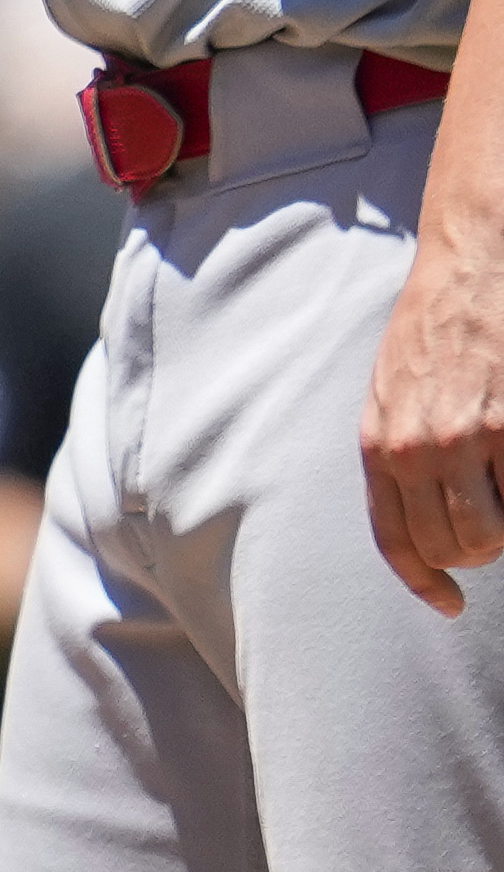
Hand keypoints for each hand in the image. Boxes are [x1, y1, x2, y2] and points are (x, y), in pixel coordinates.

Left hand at [365, 211, 503, 612]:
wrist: (471, 268)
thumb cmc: (433, 333)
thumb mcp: (390, 394)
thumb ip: (396, 454)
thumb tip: (419, 517)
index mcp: (379, 443)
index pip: (397, 541)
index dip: (425, 582)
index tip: (449, 603)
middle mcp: (417, 448)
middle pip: (451, 548)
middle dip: (476, 549)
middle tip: (492, 515)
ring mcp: (470, 440)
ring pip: (492, 537)